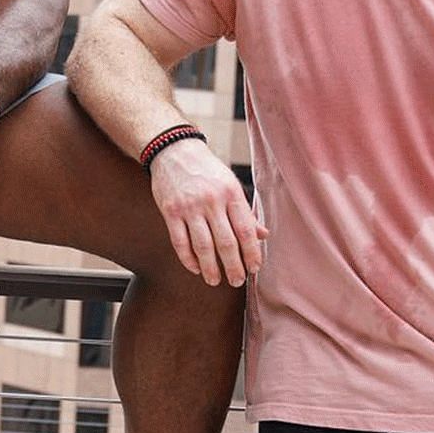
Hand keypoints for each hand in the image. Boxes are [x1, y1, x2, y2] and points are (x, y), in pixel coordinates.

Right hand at [149, 137, 267, 286]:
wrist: (174, 151)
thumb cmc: (208, 171)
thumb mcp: (231, 184)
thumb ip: (245, 212)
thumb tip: (263, 235)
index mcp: (231, 193)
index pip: (246, 230)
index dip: (252, 253)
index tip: (254, 268)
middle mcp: (212, 201)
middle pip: (226, 242)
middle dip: (233, 266)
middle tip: (237, 281)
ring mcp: (189, 207)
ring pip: (202, 246)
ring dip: (210, 268)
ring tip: (215, 281)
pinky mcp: (170, 212)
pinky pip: (180, 242)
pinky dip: (188, 259)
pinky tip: (196, 269)